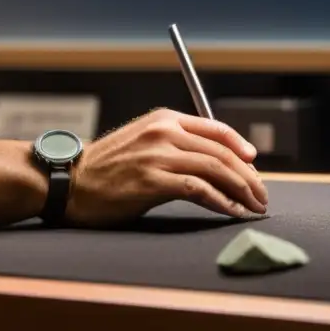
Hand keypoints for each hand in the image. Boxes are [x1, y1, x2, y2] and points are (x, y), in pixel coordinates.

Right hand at [63, 108, 267, 226]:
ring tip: (253, 206)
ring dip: (241, 190)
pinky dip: (221, 202)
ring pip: (215, 169)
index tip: (254, 165)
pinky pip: (199, 190)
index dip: (241, 147)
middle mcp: (164, 131)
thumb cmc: (107, 167)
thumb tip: (217, 161)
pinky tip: (231, 212)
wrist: (68, 182)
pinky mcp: (152, 181)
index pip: (216, 128)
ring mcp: (158, 155)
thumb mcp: (143, 141)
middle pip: (221, 151)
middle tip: (261, 194)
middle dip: (248, 175)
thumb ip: (176, 143)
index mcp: (165, 118)